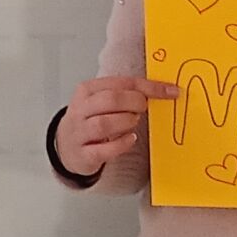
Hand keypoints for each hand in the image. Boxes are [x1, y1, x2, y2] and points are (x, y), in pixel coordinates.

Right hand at [55, 75, 170, 178]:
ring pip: (104, 124)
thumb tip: (162, 90)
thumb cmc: (90, 120)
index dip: (150, 87)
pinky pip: (103, 149)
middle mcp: (81, 109)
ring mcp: (80, 132)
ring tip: (133, 123)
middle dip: (135, 103)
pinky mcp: (84, 154)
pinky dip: (121, 144)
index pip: (122, 82)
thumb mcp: (101, 101)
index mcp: (88, 90)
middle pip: (111, 100)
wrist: (66, 145)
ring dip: (126, 122)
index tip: (171, 91)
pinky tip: (130, 139)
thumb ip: (125, 94)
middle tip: (144, 108)